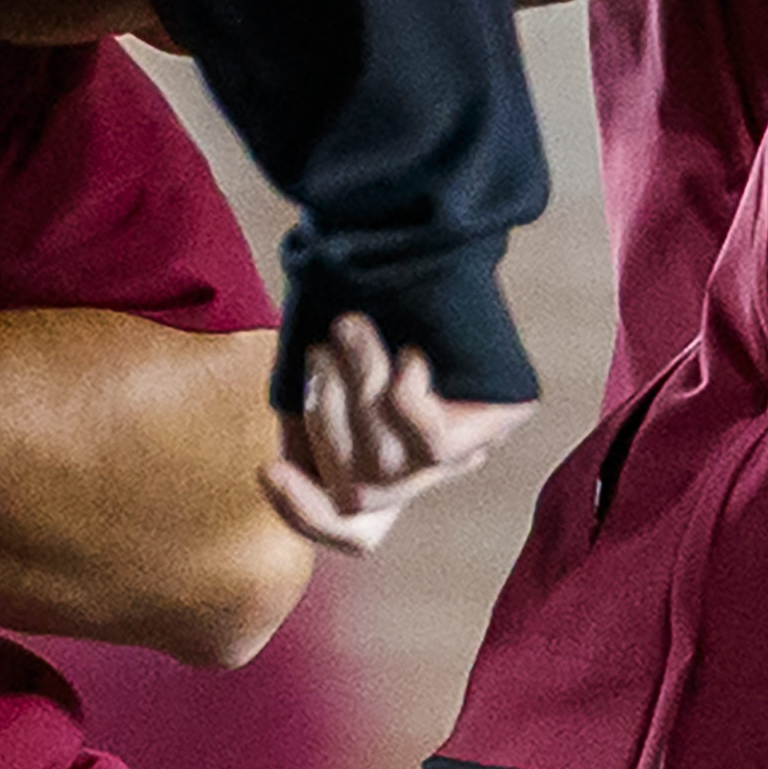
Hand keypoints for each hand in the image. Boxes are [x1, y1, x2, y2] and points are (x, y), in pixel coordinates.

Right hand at [263, 314, 531, 557]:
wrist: (420, 236)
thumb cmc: (363, 309)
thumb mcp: (318, 381)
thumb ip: (307, 430)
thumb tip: (287, 474)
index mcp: (383, 467)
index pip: (350, 532)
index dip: (305, 514)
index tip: (268, 467)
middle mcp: (426, 472)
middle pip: (356, 493)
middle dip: (326, 419)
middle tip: (317, 351)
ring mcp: (464, 454)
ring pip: (387, 463)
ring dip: (359, 391)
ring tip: (349, 329)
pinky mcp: (500, 424)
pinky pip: (436, 443)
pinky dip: (409, 401)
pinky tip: (411, 358)